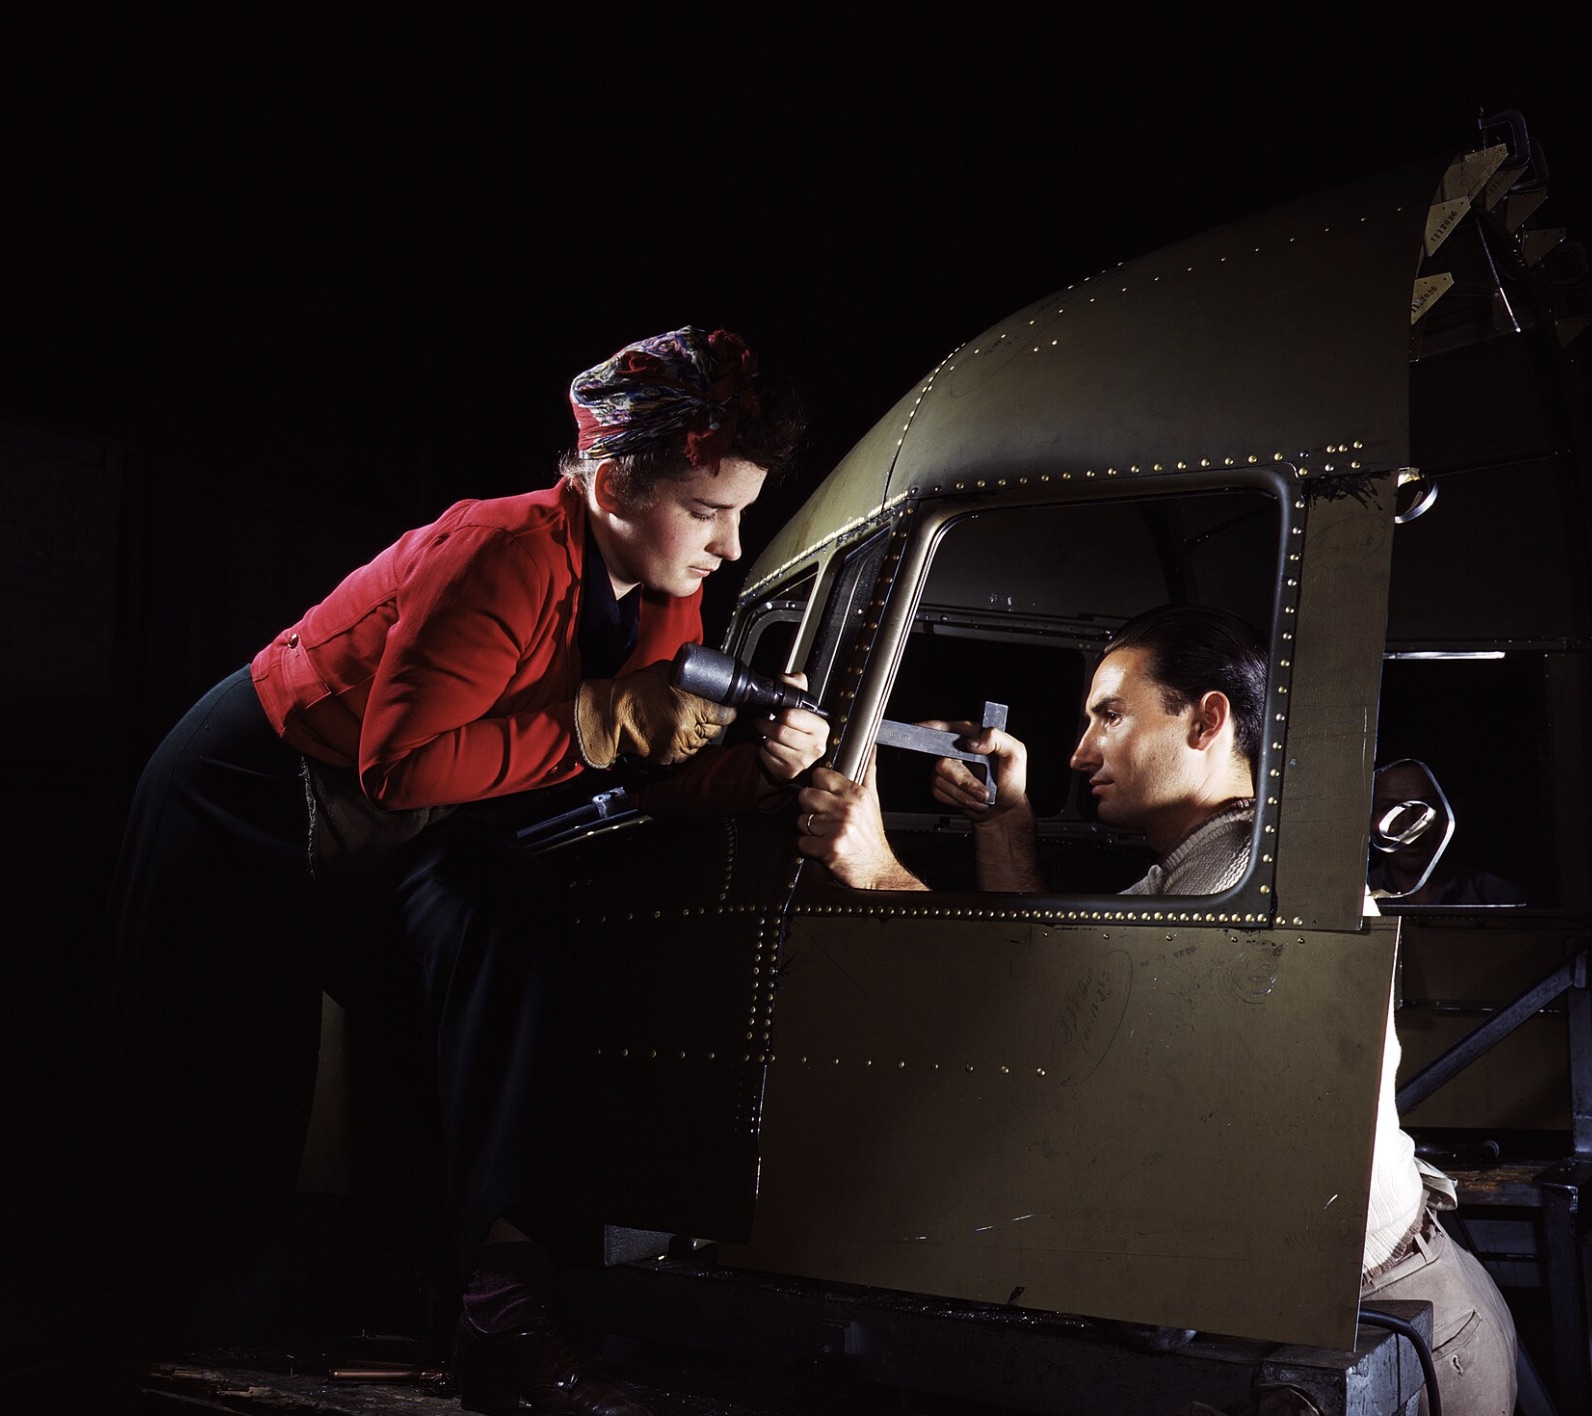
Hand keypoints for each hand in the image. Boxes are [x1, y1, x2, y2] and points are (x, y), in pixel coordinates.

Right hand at [575, 662, 736, 767]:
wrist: (614, 714)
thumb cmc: (638, 690)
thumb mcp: (668, 672)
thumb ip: (692, 677)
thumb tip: (710, 679)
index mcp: (692, 705)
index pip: (726, 714)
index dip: (726, 710)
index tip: (725, 708)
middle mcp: (689, 727)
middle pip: (716, 729)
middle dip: (711, 721)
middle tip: (698, 712)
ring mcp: (680, 745)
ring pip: (703, 742)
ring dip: (698, 733)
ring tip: (681, 721)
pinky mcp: (672, 757)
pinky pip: (688, 752)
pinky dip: (685, 744)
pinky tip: (673, 732)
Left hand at [755, 672, 828, 783]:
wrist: (796, 754)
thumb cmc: (798, 729)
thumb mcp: (800, 705)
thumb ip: (796, 687)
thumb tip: (792, 677)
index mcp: (821, 727)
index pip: (792, 716)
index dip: (779, 712)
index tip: (776, 712)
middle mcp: (816, 746)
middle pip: (780, 731)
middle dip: (766, 724)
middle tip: (762, 721)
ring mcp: (803, 761)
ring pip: (772, 744)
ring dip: (764, 737)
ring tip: (767, 734)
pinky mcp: (789, 771)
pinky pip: (767, 757)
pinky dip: (763, 751)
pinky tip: (770, 748)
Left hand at [796, 758, 925, 890]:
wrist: (878, 870)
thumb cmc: (871, 838)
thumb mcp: (873, 802)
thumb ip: (868, 773)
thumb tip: (871, 749)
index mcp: (856, 794)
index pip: (821, 776)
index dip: (819, 787)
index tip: (825, 798)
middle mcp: (848, 809)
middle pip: (806, 796)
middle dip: (811, 810)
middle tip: (824, 820)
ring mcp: (838, 828)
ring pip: (802, 820)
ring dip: (810, 831)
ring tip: (826, 835)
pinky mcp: (829, 848)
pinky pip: (802, 842)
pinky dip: (809, 848)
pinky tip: (823, 848)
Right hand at [923, 720, 1029, 823]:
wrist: (1004, 808)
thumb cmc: (1011, 780)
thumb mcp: (1016, 754)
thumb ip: (998, 739)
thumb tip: (973, 741)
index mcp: (972, 735)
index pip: (946, 727)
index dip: (930, 728)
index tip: (919, 729)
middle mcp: (956, 749)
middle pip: (943, 762)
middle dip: (964, 781)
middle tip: (983, 791)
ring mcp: (948, 767)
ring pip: (941, 779)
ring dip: (965, 793)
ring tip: (981, 795)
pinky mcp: (942, 784)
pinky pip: (939, 792)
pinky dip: (959, 799)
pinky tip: (971, 798)